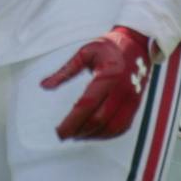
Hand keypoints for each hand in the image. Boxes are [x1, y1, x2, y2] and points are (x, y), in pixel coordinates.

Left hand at [40, 25, 151, 139]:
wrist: (137, 44)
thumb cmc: (107, 47)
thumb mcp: (84, 53)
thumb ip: (65, 71)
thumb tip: (44, 86)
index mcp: (108, 75)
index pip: (87, 105)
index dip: (72, 121)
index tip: (58, 131)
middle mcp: (121, 90)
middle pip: (99, 120)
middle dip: (79, 131)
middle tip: (64, 135)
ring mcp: (131, 99)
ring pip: (111, 127)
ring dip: (92, 135)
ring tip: (76, 135)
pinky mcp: (136, 105)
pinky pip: (122, 127)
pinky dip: (106, 135)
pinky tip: (93, 134)